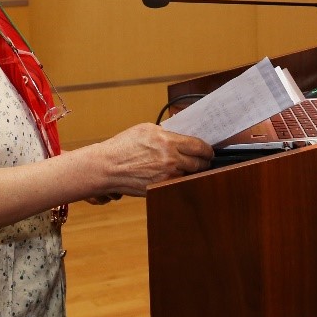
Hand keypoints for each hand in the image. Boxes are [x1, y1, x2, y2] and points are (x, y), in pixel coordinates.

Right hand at [91, 123, 213, 197]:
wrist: (107, 167)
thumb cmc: (123, 146)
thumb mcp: (146, 129)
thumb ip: (166, 132)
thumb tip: (181, 134)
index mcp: (167, 141)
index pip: (198, 146)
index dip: (207, 149)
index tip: (209, 150)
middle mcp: (169, 159)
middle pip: (199, 163)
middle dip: (203, 162)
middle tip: (204, 160)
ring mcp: (165, 175)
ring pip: (189, 175)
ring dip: (191, 172)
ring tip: (189, 167)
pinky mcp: (160, 187)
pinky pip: (177, 183)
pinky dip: (179, 180)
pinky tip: (175, 175)